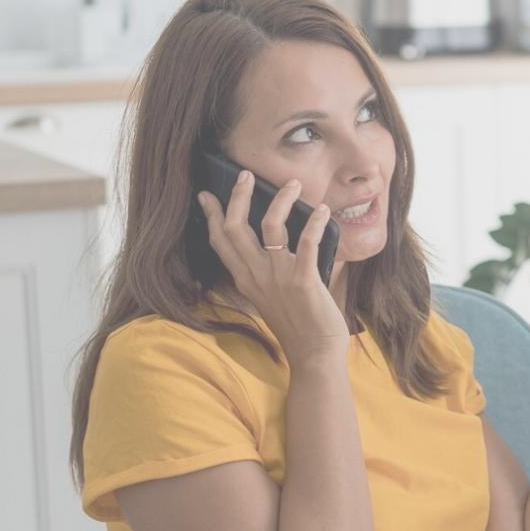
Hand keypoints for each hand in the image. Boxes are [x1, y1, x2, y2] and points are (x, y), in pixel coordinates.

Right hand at [196, 168, 348, 366]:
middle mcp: (256, 276)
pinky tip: (322, 211)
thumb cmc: (299, 326)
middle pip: (235, 227)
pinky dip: (314, 222)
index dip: (213, 215)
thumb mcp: (271, 298)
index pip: (220, 242)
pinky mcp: (303, 281)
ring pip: (269, 226)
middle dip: (238, 196)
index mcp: (246, 280)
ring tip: (292, 184)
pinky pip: (307, 242)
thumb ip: (268, 273)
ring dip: (281, 200)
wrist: (315, 355)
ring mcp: (278, 278)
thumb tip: (276, 246)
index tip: (207, 194)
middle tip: (246, 175)